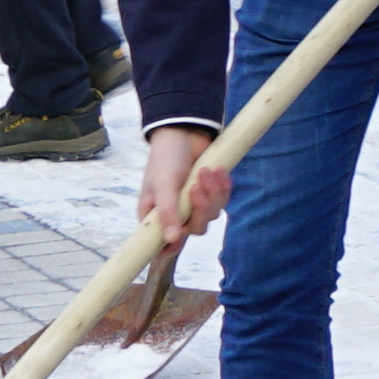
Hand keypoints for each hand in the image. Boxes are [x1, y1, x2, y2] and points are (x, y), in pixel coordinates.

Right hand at [133, 125, 220, 246]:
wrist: (184, 132)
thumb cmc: (166, 158)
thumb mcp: (163, 184)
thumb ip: (167, 212)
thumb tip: (170, 240)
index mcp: (156, 216)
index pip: (162, 244)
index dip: (172, 246)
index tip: (181, 235)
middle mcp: (175, 214)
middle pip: (195, 229)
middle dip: (200, 209)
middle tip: (196, 187)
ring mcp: (194, 205)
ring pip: (212, 215)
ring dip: (213, 193)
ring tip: (206, 171)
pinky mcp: (210, 194)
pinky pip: (222, 201)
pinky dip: (223, 186)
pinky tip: (218, 170)